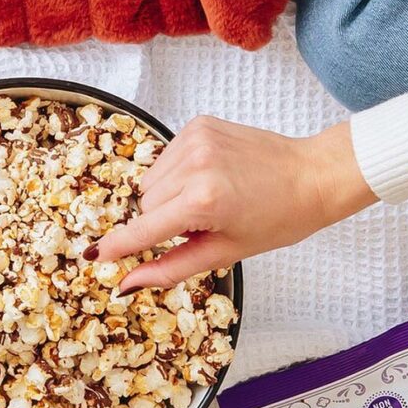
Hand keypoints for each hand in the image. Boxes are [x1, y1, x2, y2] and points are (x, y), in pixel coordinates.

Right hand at [94, 116, 377, 290]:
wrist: (314, 175)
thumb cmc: (279, 220)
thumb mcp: (226, 252)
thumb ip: (170, 268)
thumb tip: (128, 284)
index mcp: (204, 200)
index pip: (144, 227)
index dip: (118, 245)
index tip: (93, 257)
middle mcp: (194, 163)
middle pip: (145, 204)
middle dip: (161, 221)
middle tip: (199, 226)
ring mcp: (195, 139)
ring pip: (151, 182)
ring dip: (167, 198)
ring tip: (206, 201)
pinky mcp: (198, 124)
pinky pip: (164, 160)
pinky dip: (176, 175)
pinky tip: (207, 179)